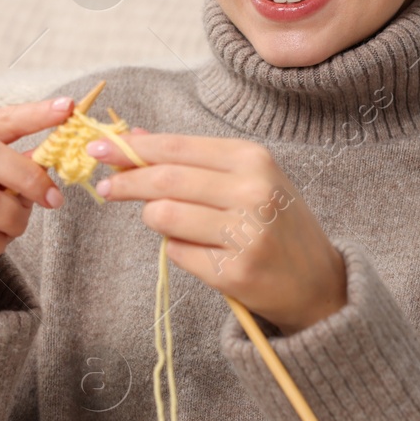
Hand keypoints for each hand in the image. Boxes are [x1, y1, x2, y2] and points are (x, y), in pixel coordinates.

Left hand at [88, 131, 346, 335]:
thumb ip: (193, 159)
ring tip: (167, 223)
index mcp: (254, 159)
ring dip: (154, 219)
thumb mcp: (247, 179)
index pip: (178, 148)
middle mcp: (252, 191)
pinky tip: (199, 251)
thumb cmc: (277, 224)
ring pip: (164, 217)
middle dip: (126, 181)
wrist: (320, 284)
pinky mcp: (234, 271)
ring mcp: (245, 233)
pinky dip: (176, 250)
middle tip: (105, 186)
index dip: (133, 149)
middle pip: (165, 180)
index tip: (99, 148)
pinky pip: (177, 253)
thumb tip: (132, 136)